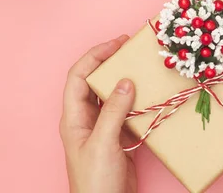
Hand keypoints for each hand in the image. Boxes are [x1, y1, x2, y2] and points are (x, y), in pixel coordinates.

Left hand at [60, 35, 137, 192]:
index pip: (78, 76)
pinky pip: (125, 111)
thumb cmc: (95, 181)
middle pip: (94, 81)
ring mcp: (102, 128)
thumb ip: (113, 112)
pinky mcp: (118, 137)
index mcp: (74, 118)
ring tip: (141, 66)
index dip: (95, 56)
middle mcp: (86, 119)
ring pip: (111, 94)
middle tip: (130, 48)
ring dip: (124, 79)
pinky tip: (148, 94)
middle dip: (110, 62)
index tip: (116, 44)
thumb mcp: (103, 143)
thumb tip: (125, 81)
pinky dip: (136, 100)